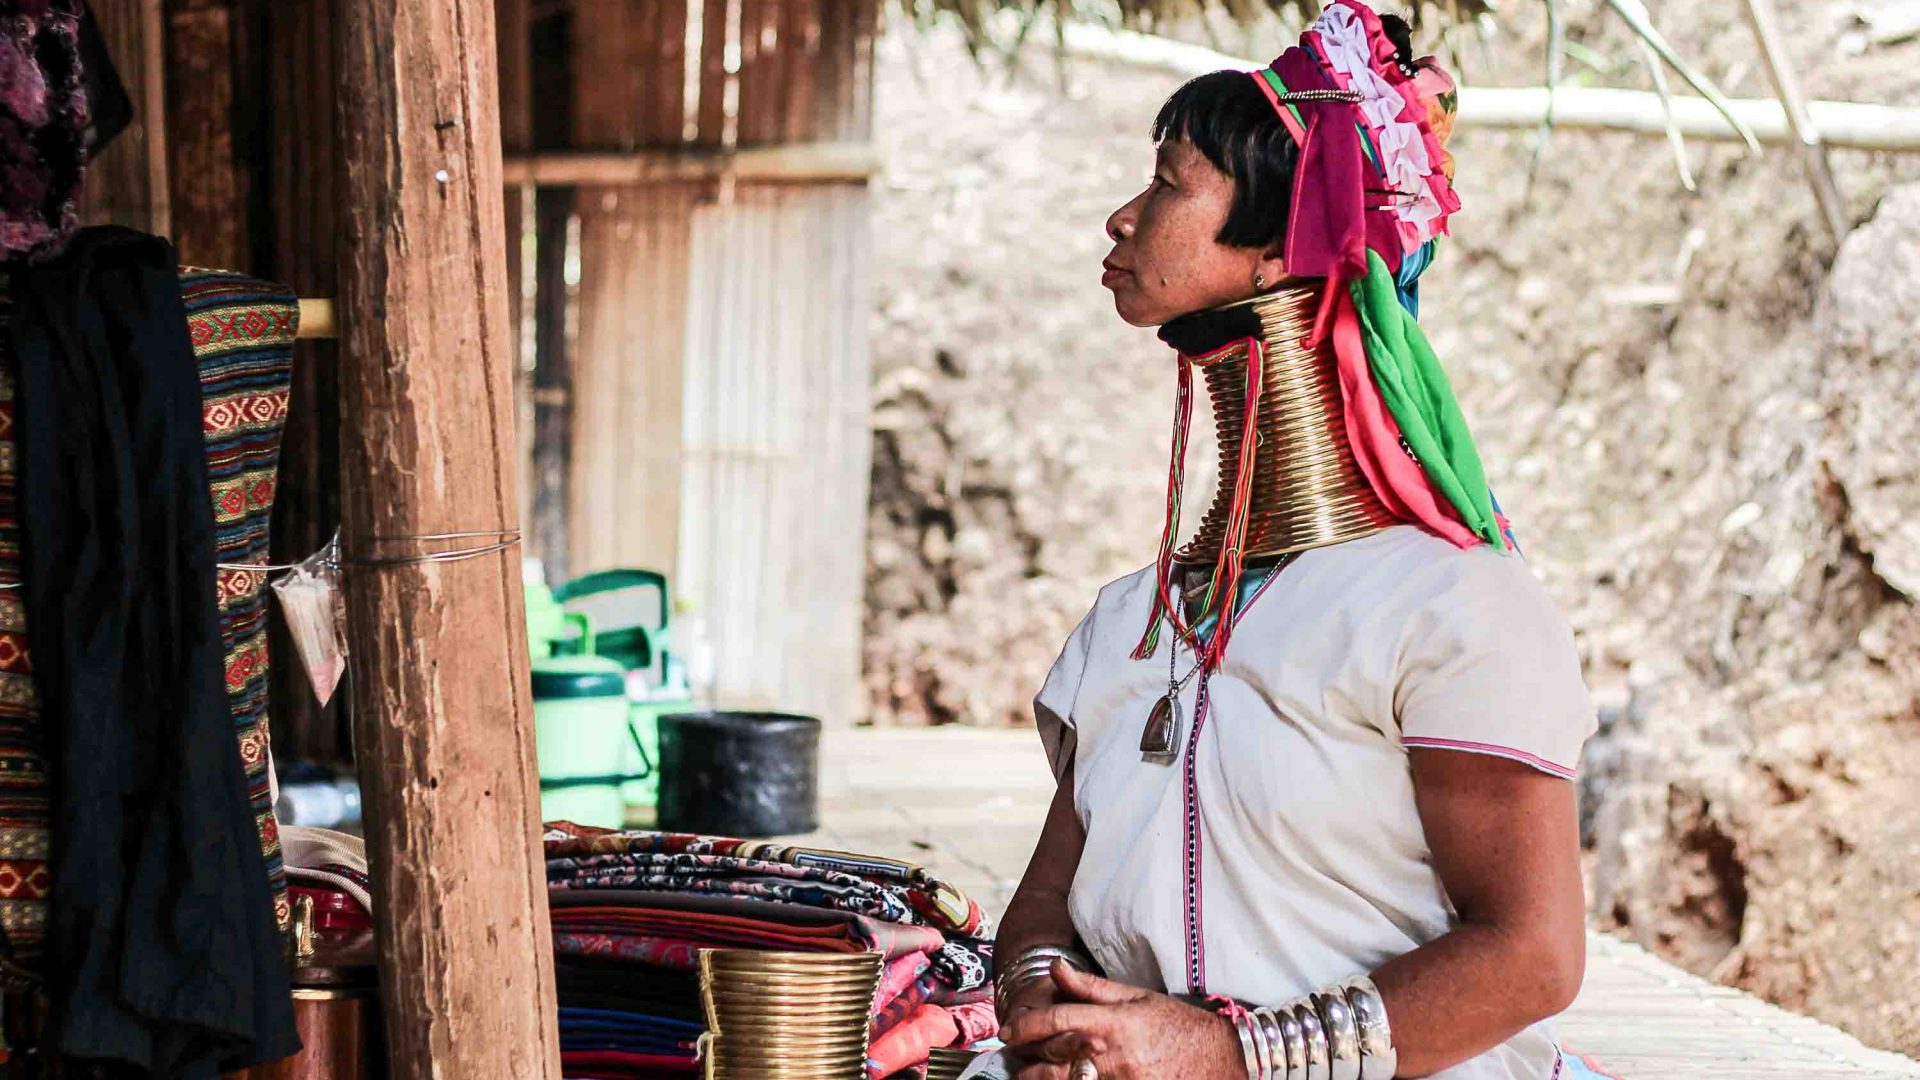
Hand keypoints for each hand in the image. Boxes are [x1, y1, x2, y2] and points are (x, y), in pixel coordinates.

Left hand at [1000, 963, 1244, 1079]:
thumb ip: (1092, 987)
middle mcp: (1113, 1056)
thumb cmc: (1177, 1025)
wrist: (1220, 1058)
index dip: (1026, 1027)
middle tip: (1012, 1057)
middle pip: (1054, 1058)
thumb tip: (1056, 969)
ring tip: (1027, 1075)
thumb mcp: (1136, 997)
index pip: (1057, 1022)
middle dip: (1027, 1058)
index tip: (1008, 1032)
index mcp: (1113, 1023)